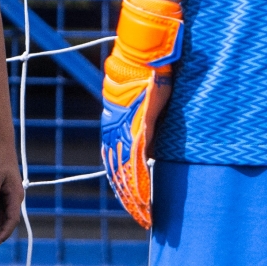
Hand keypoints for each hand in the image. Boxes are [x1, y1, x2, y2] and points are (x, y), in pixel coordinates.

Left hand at [99, 0, 182, 228]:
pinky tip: (145, 197)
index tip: (129, 198)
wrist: (147, 51)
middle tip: (139, 214)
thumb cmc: (150, 69)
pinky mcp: (140, 126)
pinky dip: (141, 182)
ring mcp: (126, 128)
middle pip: (118, 169)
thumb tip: (151, 146)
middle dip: (128, 194)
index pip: (115, 158)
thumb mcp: (146, 99)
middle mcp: (115, 127)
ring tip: (144, 213)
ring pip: (125, 171)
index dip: (122, 180)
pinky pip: (137, 162)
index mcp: (115, 122)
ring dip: (135, 195)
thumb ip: (147, 122)